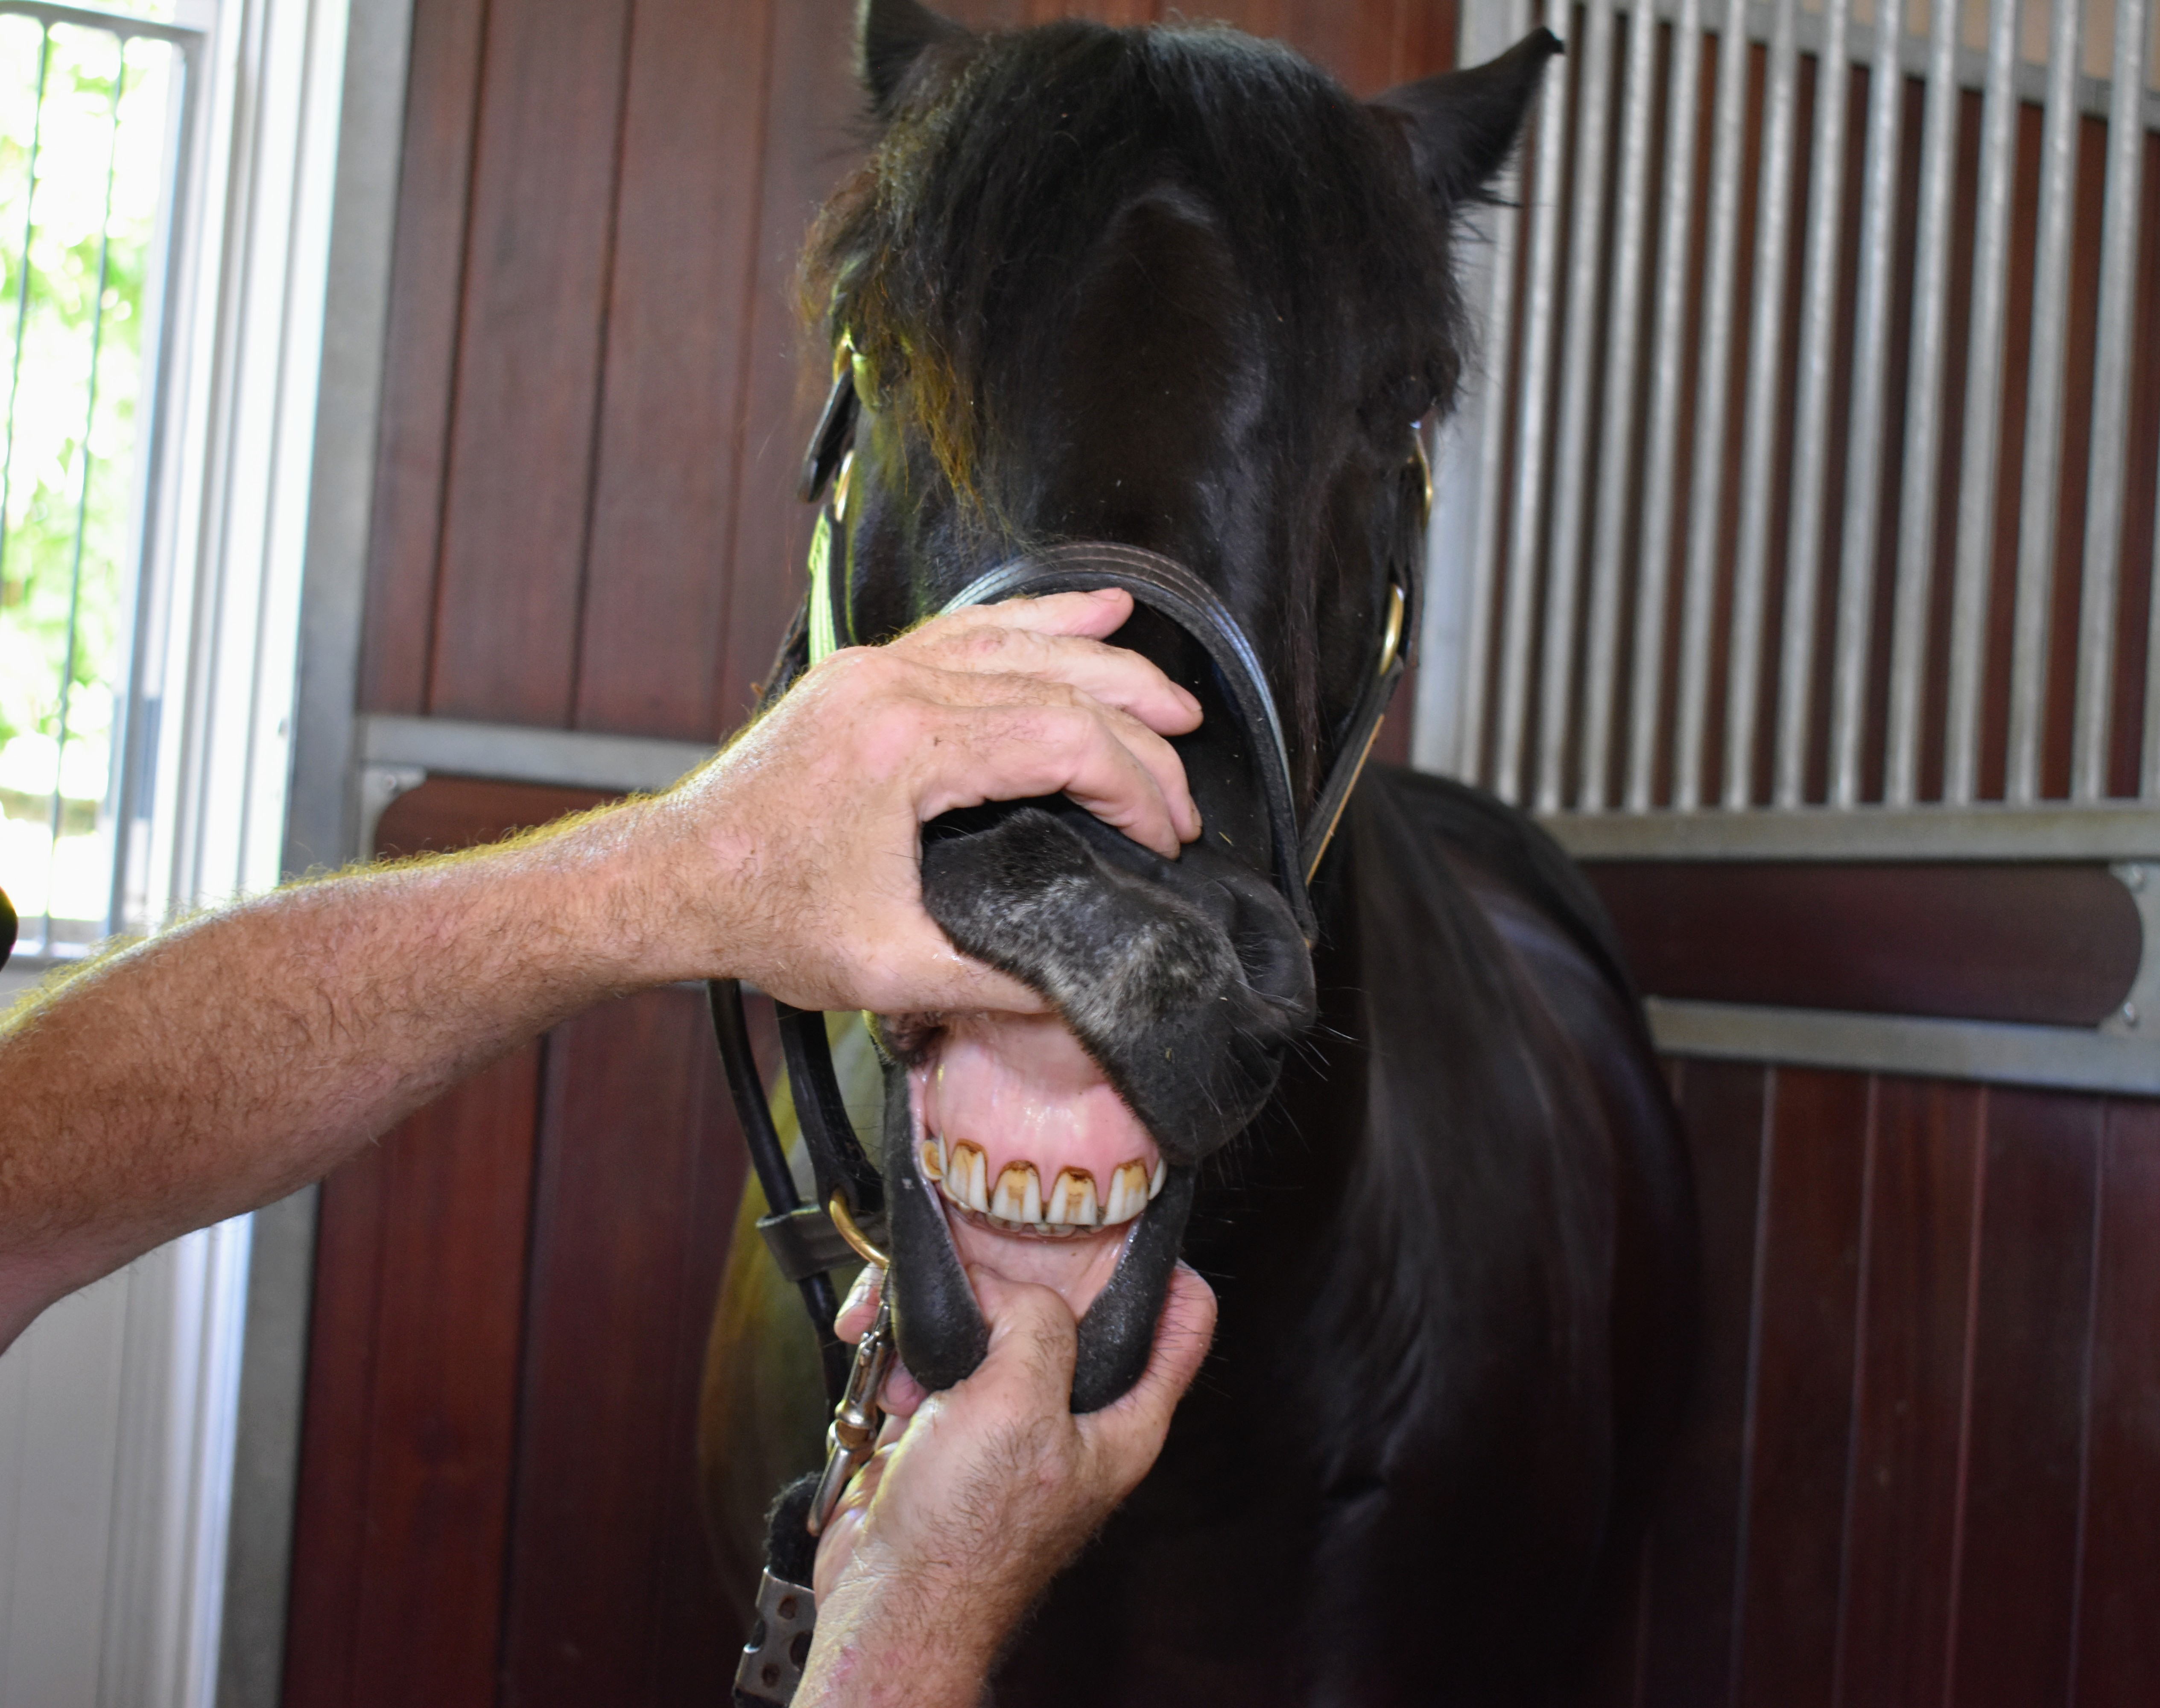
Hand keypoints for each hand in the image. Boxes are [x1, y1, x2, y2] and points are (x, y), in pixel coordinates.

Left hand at [636, 589, 1200, 1012]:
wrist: (671, 881)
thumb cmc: (759, 916)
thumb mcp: (887, 969)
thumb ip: (993, 983)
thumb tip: (1079, 993)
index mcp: (906, 746)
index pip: (1062, 739)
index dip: (1133, 786)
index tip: (1164, 835)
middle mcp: (893, 687)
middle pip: (1056, 683)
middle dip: (1139, 731)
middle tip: (1186, 784)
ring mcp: (877, 670)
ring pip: (1020, 641)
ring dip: (1104, 662)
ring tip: (1171, 690)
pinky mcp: (866, 675)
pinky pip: (969, 630)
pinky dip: (1034, 623)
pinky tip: (1084, 613)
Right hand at [797, 1262, 1216, 1704]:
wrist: (886, 1600)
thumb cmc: (966, 1540)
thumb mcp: (1021, 1408)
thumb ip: (1037, 1327)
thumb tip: (1014, 1289)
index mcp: (1121, 1421)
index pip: (1181, 1333)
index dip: (1173, 1277)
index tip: (1151, 1231)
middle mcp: (1068, 1415)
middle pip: (1064, 1311)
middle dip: (1013, 1278)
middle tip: (983, 1257)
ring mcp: (1004, 1419)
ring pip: (985, 1325)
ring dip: (937, 1318)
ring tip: (907, 1335)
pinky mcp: (945, 1423)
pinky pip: (927, 1356)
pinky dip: (897, 1351)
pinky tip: (879, 1364)